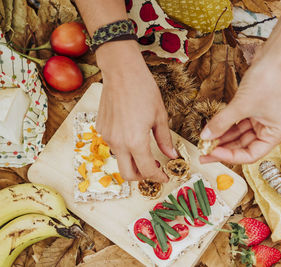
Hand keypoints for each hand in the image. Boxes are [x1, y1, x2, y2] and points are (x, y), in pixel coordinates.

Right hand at [95, 40, 177, 181]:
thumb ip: (165, 140)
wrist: (121, 71)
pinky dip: (123, 146)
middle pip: (127, 174)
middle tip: (153, 169)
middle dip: (141, 177)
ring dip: (132, 160)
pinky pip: (112, 144)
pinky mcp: (100, 128)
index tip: (164, 177)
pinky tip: (131, 133)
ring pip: (119, 159)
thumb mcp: (160, 116)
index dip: (158, 177)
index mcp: (136, 141)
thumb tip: (171, 155)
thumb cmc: (144, 90)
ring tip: (144, 148)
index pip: (147, 170)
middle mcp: (118, 143)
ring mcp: (107, 136)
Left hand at [199, 52, 280, 164]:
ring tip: (205, 142)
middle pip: (243, 147)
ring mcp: (261, 121)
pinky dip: (226, 127)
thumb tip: (205, 136)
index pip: (250, 155)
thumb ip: (222, 122)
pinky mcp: (254, 111)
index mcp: (274, 135)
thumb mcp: (241, 105)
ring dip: (223, 138)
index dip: (230, 156)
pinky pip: (238, 124)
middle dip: (223, 149)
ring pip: (239, 136)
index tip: (212, 153)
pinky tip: (212, 130)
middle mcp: (269, 131)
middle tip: (203, 153)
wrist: (275, 57)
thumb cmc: (267, 80)